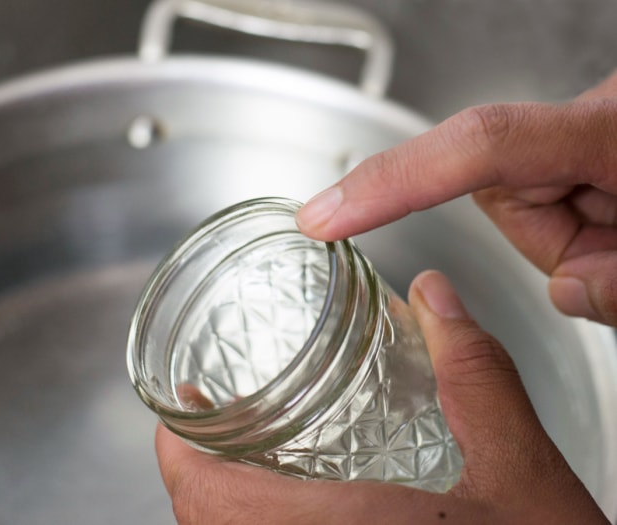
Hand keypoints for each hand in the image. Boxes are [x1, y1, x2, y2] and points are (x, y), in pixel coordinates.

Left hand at [155, 271, 608, 523]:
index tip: (183, 402)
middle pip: (203, 523)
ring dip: (221, 500)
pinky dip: (251, 524)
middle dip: (198, 469)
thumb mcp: (520, 471)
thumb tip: (436, 297)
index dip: (179, 449)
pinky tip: (290, 501)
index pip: (208, 498)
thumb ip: (474, 375)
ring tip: (240, 453)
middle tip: (212, 419)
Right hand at [296, 71, 616, 325]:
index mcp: (615, 132)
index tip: (323, 217)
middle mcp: (587, 119)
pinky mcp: (579, 141)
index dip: (391, 181)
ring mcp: (581, 128)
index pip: (476, 148)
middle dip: (547, 237)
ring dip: (569, 239)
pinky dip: (574, 229)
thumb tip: (570, 287)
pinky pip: (543, 196)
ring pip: (521, 202)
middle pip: (499, 188)